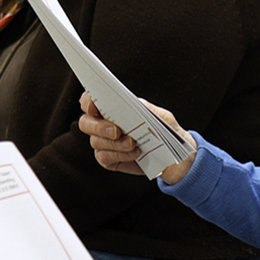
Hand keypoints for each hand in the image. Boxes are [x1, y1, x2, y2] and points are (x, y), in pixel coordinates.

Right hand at [77, 92, 196, 183]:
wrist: (173, 157)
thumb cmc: (164, 131)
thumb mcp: (160, 116)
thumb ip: (146, 108)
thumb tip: (133, 103)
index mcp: (112, 108)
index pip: (89, 101)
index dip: (87, 102)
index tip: (94, 106)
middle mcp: (103, 124)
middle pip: (85, 123)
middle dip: (99, 127)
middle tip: (117, 131)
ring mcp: (104, 142)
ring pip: (96, 142)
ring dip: (114, 144)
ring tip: (133, 144)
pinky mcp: (108, 159)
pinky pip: (104, 157)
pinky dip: (119, 154)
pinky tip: (134, 153)